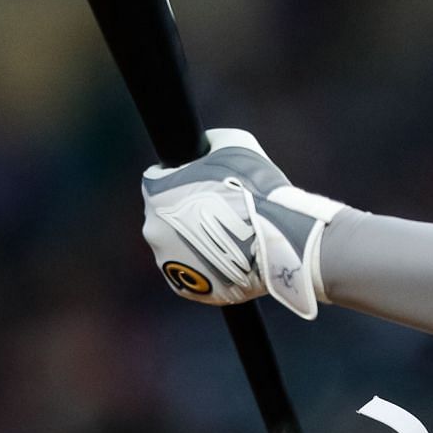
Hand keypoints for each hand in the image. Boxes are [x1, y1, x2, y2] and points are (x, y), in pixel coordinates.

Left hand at [139, 128, 345, 317]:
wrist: (279, 239)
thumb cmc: (257, 189)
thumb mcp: (235, 143)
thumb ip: (210, 143)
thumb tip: (205, 146)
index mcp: (156, 192)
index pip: (157, 178)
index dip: (180, 174)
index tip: (200, 178)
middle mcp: (152, 228)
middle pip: (166, 214)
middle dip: (187, 209)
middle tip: (221, 208)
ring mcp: (167, 262)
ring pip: (176, 245)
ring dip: (194, 239)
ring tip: (230, 235)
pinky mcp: (185, 289)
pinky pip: (190, 272)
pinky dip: (204, 265)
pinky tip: (228, 256)